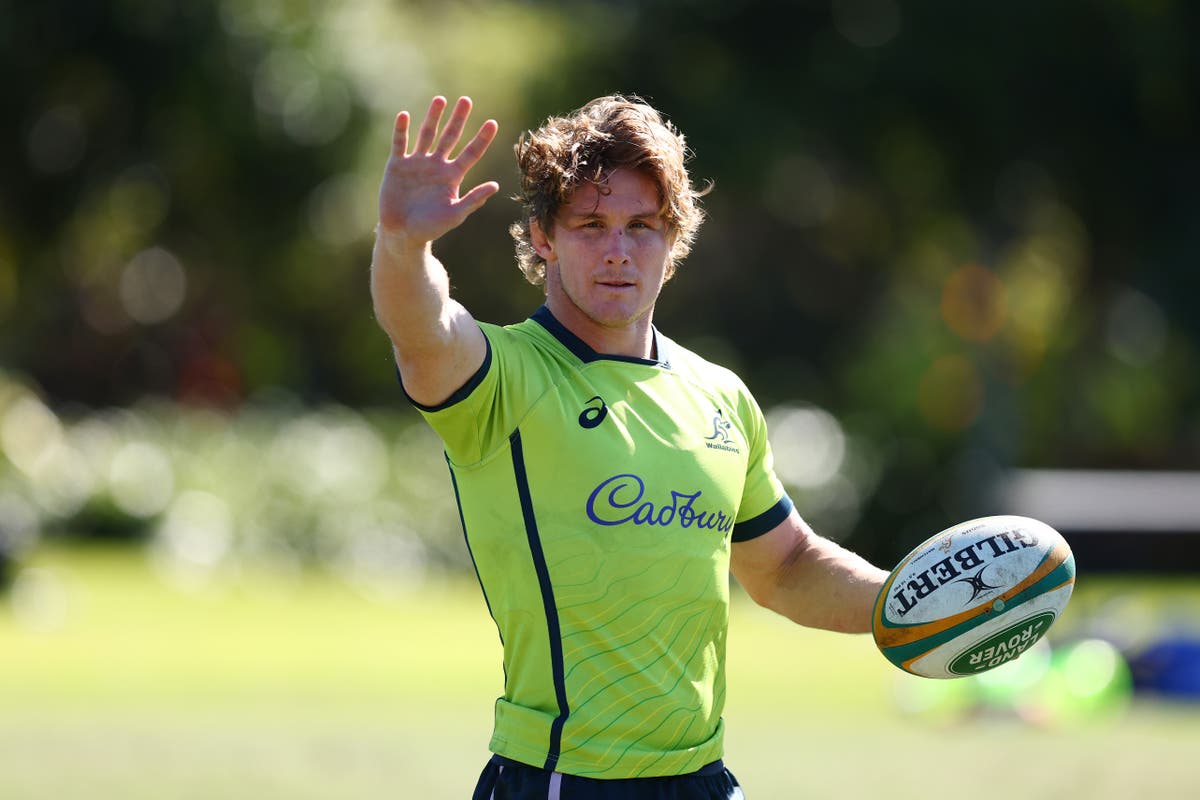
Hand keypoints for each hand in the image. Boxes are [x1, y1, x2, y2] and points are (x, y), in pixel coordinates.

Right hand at [377, 96, 499, 245]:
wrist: (402, 234)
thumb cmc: (431, 228)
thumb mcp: (455, 214)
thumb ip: (473, 200)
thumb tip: (495, 185)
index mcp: (452, 176)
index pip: (471, 153)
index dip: (482, 139)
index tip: (493, 123)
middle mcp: (436, 165)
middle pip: (450, 137)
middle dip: (458, 119)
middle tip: (466, 100)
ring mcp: (417, 163)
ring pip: (427, 134)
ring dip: (433, 117)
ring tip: (440, 100)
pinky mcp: (397, 165)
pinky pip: (400, 143)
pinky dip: (401, 130)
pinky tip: (404, 115)